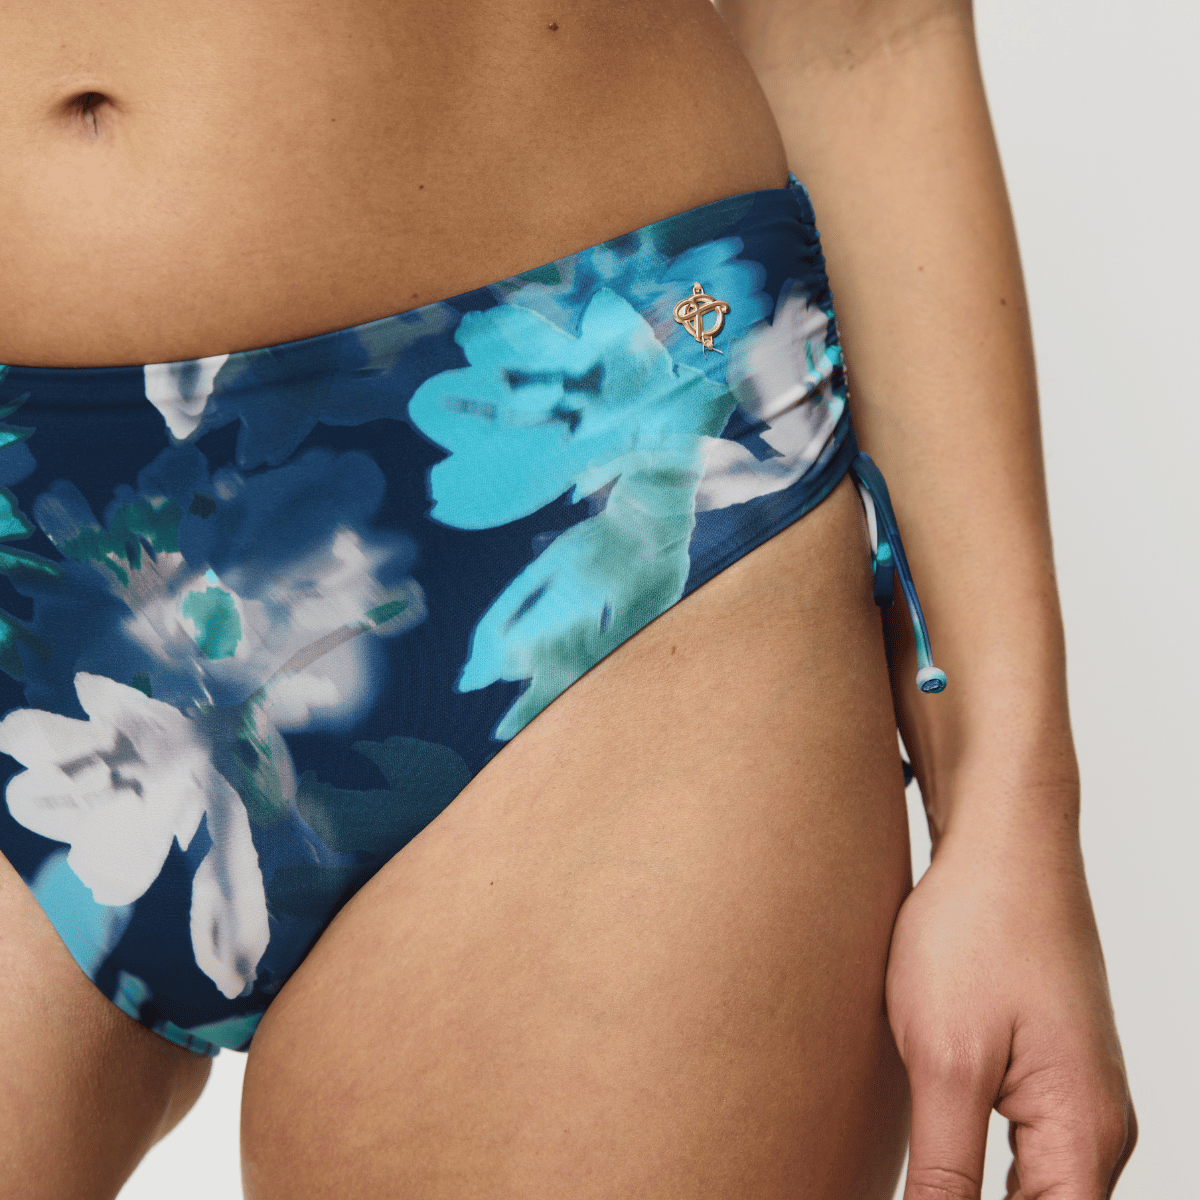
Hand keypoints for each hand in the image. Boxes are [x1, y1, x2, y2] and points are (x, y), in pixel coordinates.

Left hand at [886, 815, 1135, 1198]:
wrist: (1002, 843)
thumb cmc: (977, 933)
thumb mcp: (945, 1061)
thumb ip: (946, 1173)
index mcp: (1083, 1139)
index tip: (918, 1196)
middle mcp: (1097, 1129)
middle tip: (910, 1184)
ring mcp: (1078, 1098)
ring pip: (1035, 1190)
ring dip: (975, 1191)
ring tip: (916, 1178)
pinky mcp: (1050, 1070)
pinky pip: (1026, 1150)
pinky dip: (981, 1165)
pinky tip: (938, 1160)